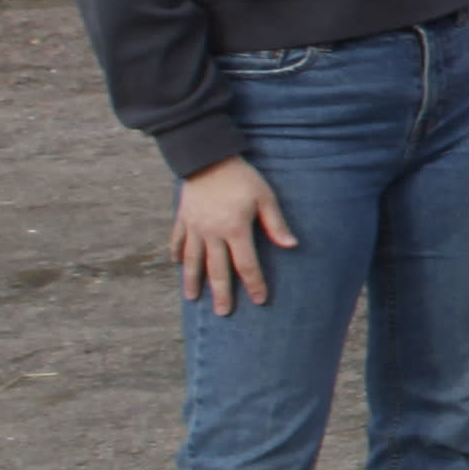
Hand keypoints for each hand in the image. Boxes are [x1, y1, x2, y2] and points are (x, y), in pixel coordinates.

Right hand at [170, 158, 293, 313]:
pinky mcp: (183, 218)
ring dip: (192, 280)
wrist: (208, 156)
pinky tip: (177, 264)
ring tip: (192, 298)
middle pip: (217, 270)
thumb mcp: (265, 197)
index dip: (254, 284)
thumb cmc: (242, 177)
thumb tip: (291, 246)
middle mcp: (212, 233)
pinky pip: (177, 239)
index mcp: (235, 230)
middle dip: (222, 293)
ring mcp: (194, 227)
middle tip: (223, 313)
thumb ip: (275, 224)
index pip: (246, 265)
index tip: (259, 300)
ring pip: (193, 260)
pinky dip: (176, 253)